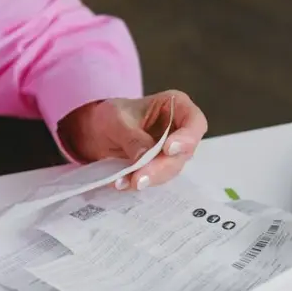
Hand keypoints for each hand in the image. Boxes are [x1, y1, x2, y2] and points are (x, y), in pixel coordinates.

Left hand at [58, 90, 207, 190]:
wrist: (97, 131)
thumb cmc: (112, 115)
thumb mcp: (117, 120)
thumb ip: (132, 137)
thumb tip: (144, 158)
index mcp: (175, 106)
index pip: (194, 122)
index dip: (187, 138)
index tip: (168, 149)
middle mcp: (179, 130)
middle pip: (182, 153)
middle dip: (161, 167)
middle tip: (140, 178)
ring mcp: (172, 152)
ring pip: (170, 169)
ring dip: (149, 178)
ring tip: (125, 182)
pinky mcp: (160, 168)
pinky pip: (155, 178)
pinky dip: (139, 182)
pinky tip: (122, 184)